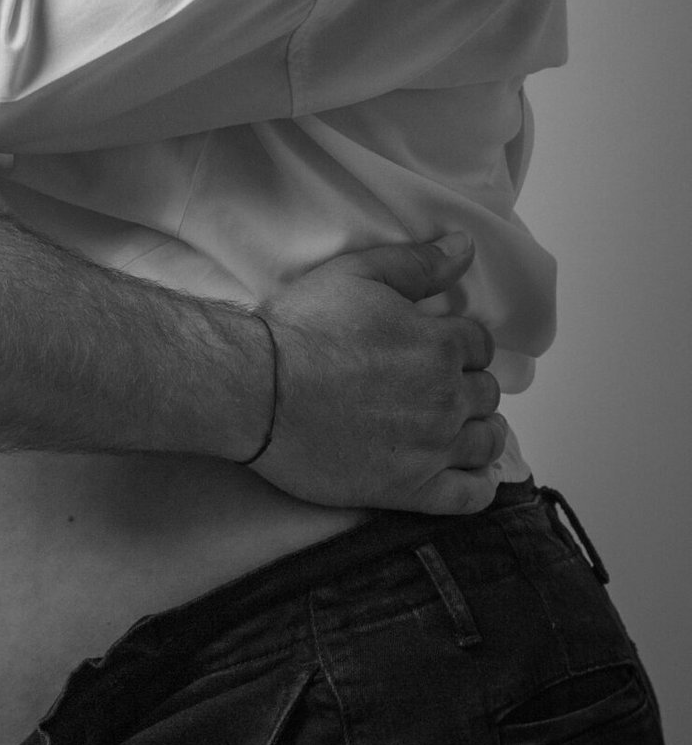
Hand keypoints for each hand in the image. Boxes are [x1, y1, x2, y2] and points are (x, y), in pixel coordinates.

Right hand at [253, 234, 504, 515]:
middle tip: (436, 386)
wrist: (257, 390)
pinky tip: (467, 475)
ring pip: (486, 442)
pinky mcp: (411, 490)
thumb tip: (465, 246)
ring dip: (480, 430)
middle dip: (468, 385)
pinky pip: (469, 498)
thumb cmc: (302, 329)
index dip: (461, 343)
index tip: (439, 348)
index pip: (480, 345)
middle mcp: (446, 398)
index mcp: (440, 346)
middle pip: (486, 392)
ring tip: (459, 427)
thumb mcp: (358, 275)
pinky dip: (479, 487)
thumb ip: (419, 263)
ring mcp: (432, 448)